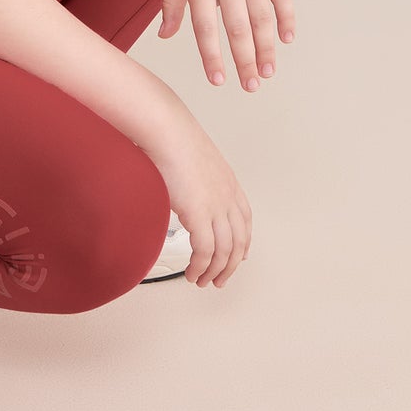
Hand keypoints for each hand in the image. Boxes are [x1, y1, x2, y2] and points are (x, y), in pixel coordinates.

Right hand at [144, 119, 251, 288]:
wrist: (166, 129)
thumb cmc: (171, 136)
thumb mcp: (193, 158)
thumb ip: (194, 177)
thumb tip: (180, 185)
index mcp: (228, 182)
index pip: (245, 221)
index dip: (243, 242)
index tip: (238, 255)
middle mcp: (227, 196)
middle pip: (239, 242)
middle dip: (230, 266)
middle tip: (220, 279)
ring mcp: (216, 207)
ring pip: (224, 252)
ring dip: (214, 272)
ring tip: (202, 281)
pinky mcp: (199, 215)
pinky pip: (205, 252)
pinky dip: (200, 267)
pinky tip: (192, 273)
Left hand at [157, 0, 295, 90]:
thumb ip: (171, 0)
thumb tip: (166, 35)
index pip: (205, 30)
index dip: (212, 58)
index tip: (218, 81)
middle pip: (238, 30)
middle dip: (245, 62)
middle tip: (251, 87)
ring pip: (263, 18)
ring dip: (267, 47)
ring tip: (269, 71)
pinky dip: (287, 18)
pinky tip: (287, 38)